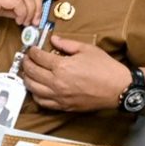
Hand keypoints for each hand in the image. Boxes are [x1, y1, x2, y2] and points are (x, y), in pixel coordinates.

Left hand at [18, 36, 132, 113]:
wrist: (118, 88)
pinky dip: (35, 94)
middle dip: (26, 63)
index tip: (31, 49)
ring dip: (27, 79)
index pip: (38, 58)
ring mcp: (59, 96)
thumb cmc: (105, 68)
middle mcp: (57, 82)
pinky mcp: (63, 106)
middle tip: (26, 58)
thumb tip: (53, 39)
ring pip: (33, 88)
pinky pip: (42, 102)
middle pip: (31, 72)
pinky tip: (36, 88)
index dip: (32, 52)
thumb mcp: (87, 49)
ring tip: (28, 72)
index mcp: (62, 66)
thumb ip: (67, 44)